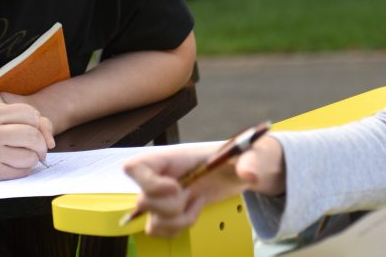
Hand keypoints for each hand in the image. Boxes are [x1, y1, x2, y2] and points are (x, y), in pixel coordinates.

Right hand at [0, 102, 54, 181]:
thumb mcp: (1, 117)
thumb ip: (30, 120)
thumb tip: (50, 140)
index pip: (31, 115)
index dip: (39, 124)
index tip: (35, 130)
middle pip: (33, 136)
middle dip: (41, 144)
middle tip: (37, 148)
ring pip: (30, 156)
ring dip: (32, 158)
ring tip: (22, 155)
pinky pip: (22, 171)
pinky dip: (24, 169)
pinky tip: (14, 164)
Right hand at [124, 135, 285, 236]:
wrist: (246, 170)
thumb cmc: (241, 156)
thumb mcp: (249, 154)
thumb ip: (250, 161)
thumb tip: (249, 175)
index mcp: (172, 158)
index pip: (135, 167)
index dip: (148, 183)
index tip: (176, 187)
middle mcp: (161, 176)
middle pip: (143, 201)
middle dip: (173, 206)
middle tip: (195, 193)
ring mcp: (163, 196)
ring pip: (151, 221)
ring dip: (178, 220)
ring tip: (198, 203)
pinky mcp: (169, 212)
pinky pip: (159, 231)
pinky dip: (178, 228)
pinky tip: (195, 210)